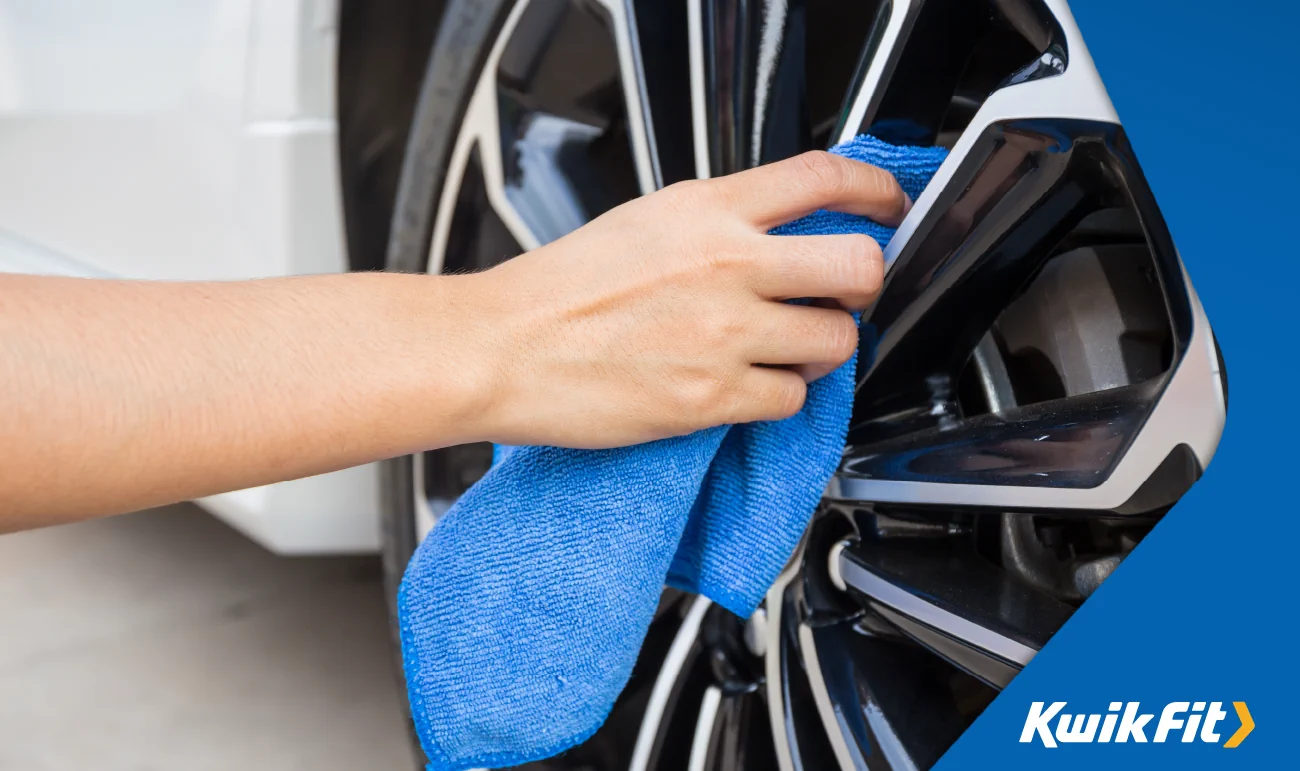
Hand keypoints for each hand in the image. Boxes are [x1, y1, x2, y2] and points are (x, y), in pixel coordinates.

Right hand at [462, 151, 910, 448]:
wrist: (504, 348)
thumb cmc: (559, 291)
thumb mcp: (644, 223)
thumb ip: (717, 221)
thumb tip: (776, 232)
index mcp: (707, 210)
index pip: (824, 178)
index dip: (875, 191)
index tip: (888, 207)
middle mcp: (727, 264)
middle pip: (858, 264)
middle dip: (867, 283)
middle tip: (848, 294)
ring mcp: (725, 332)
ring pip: (836, 341)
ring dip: (822, 348)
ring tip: (785, 349)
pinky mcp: (713, 395)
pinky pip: (792, 398)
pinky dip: (780, 395)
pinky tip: (747, 385)